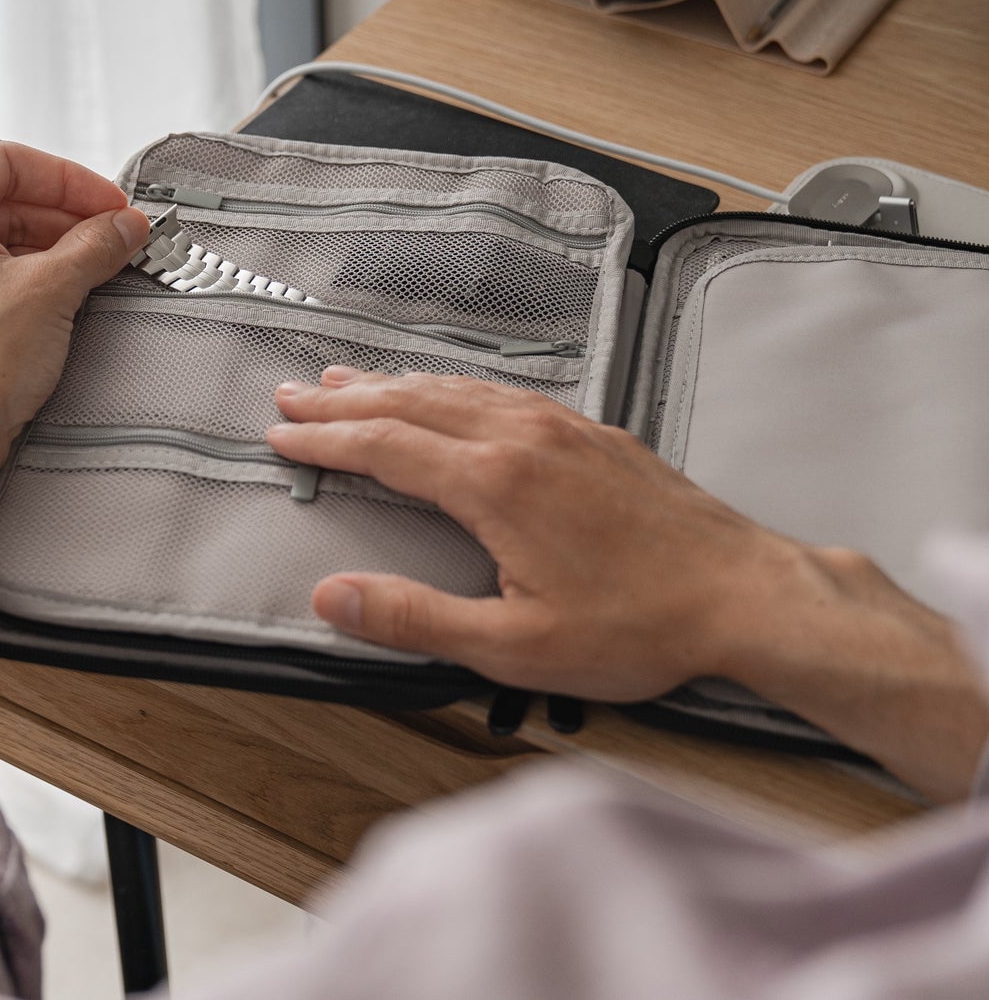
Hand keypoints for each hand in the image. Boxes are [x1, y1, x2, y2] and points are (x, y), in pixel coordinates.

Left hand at [0, 142, 149, 736]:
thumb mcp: (54, 289)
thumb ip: (97, 244)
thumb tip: (124, 226)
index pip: (9, 161)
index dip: (71, 180)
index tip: (112, 207)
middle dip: (62, 216)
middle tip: (112, 237)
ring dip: (43, 247)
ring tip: (92, 270)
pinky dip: (16, 277)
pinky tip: (54, 299)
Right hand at [268, 368, 988, 798]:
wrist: (745, 593)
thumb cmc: (638, 626)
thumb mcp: (514, 647)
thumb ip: (415, 616)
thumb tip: (331, 597)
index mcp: (493, 482)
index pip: (384, 447)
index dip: (326, 440)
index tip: (282, 435)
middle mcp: (520, 437)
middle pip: (410, 404)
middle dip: (345, 400)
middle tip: (295, 394)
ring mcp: (560, 427)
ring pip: (456, 390)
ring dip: (395, 384)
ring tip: (352, 380)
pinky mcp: (592, 432)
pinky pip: (503, 391)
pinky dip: (454, 386)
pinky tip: (450, 391)